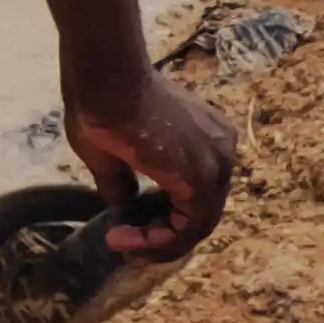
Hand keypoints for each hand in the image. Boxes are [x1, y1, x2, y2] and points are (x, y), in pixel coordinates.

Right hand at [67, 57, 239, 261]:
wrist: (104, 80)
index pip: (195, 192)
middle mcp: (220, 149)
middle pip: (200, 210)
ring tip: (121, 242)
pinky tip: (126, 239)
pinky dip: (160, 240)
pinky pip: (190, 226)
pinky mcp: (202, 178)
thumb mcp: (111, 152)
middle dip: (161, 233)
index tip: (123, 227)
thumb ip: (123, 182)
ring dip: (158, 242)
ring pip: (197, 223)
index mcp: (206, 138)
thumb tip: (122, 207)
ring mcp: (216, 163)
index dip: (161, 217)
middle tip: (124, 242)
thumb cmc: (103, 104)